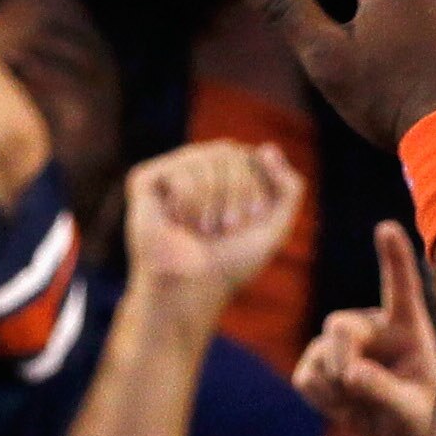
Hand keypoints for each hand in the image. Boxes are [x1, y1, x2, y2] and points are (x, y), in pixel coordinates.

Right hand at [121, 138, 306, 302]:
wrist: (191, 288)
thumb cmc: (230, 263)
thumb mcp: (274, 227)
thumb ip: (289, 188)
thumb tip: (268, 147)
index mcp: (229, 176)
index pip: (253, 156)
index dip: (256, 186)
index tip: (250, 219)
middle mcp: (199, 167)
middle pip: (229, 151)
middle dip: (236, 191)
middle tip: (226, 227)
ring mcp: (172, 172)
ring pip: (204, 158)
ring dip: (212, 201)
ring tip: (202, 228)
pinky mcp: (145, 180)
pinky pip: (179, 171)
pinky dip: (188, 203)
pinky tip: (178, 222)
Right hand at [291, 219, 435, 435]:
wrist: (396, 435)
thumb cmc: (417, 416)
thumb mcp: (410, 410)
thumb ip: (384, 390)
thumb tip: (350, 373)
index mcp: (407, 327)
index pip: (401, 288)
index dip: (394, 258)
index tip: (387, 228)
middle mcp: (372, 326)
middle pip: (341, 325)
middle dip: (340, 357)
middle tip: (352, 385)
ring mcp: (340, 342)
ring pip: (320, 356)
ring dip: (336, 391)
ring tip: (363, 409)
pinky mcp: (316, 362)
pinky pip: (307, 377)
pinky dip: (322, 399)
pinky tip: (344, 408)